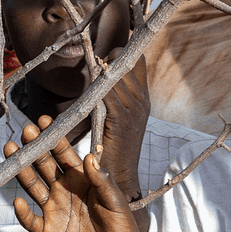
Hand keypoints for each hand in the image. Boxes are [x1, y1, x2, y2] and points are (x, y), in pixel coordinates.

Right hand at [5, 119, 142, 231]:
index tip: (44, 122)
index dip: (54, 138)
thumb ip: (102, 180)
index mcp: (80, 179)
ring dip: (22, 171)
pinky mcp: (49, 231)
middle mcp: (64, 190)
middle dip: (34, 148)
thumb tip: (89, 157)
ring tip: (11, 152)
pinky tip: (18, 203)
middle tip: (25, 132)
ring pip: (33, 187)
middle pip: (44, 166)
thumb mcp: (115, 200)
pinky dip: (24, 213)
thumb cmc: (121, 227)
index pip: (63, 154)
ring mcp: (54, 209)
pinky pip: (32, 221)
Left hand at [98, 54, 150, 205]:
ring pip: (115, 74)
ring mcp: (134, 109)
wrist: (122, 178)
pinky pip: (107, 92)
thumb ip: (113, 97)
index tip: (104, 57)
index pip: (137, 59)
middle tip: (94, 62)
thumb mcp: (117, 119)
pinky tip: (88, 84)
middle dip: (108, 58)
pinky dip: (97, 85)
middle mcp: (141, 101)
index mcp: (142, 99)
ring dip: (100, 69)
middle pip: (125, 61)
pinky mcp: (121, 119)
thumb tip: (99, 72)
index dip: (121, 52)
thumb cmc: (113, 150)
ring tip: (90, 68)